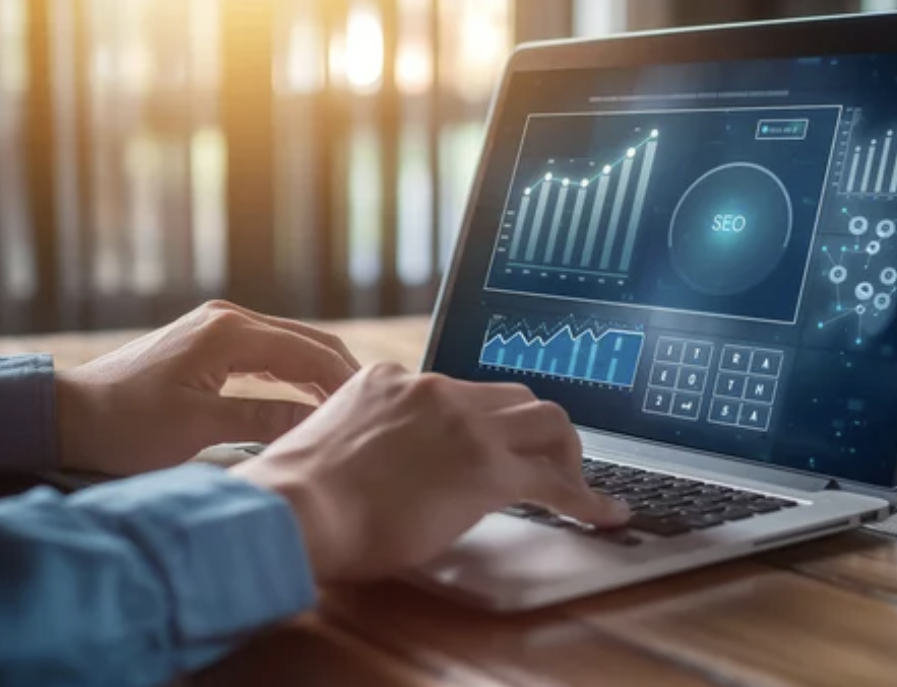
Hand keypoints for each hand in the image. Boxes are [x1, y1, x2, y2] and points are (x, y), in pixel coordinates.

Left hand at [55, 301, 358, 475]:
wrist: (65, 415)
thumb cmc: (125, 426)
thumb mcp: (199, 429)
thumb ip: (264, 420)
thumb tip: (318, 422)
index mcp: (229, 334)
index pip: (310, 353)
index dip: (345, 382)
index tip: (372, 411)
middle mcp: (227, 319)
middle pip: (307, 341)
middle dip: (341, 373)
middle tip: (371, 410)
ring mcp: (216, 327)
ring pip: (288, 345)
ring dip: (319, 373)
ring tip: (347, 408)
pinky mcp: (206, 341)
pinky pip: (267, 352)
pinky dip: (293, 372)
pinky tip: (307, 398)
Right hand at [232, 363, 629, 582]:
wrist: (294, 508)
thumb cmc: (296, 496)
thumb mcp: (333, 444)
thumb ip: (370, 442)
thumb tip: (387, 471)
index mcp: (393, 380)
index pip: (460, 391)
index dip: (485, 421)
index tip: (491, 442)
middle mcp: (434, 389)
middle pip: (514, 394)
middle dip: (537, 430)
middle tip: (544, 464)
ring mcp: (464, 424)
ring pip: (546, 420)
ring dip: (566, 454)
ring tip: (574, 487)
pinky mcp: (487, 467)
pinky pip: (554, 480)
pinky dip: (585, 498)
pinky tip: (602, 515)